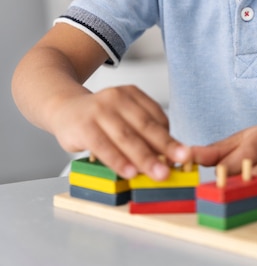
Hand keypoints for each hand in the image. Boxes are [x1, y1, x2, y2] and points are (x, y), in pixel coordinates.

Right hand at [50, 85, 190, 179]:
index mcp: (132, 94)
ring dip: (145, 157)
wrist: (62, 107)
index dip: (170, 137)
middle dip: (165, 146)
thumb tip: (166, 158)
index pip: (156, 116)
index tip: (184, 155)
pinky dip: (118, 160)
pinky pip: (104, 146)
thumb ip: (141, 132)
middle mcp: (117, 97)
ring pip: (126, 136)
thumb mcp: (122, 116)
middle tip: (180, 161)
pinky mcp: (84, 125)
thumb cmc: (98, 118)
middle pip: (145, 126)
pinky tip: (130, 172)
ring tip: (159, 173)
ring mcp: (99, 110)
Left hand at [191, 124, 256, 204]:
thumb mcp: (236, 140)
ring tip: (229, 196)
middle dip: (238, 183)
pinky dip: (255, 201)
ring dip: (245, 195)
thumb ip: (214, 150)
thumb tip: (190, 156)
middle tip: (220, 190)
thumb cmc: (256, 142)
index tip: (218, 174)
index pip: (250, 152)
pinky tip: (243, 199)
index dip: (233, 165)